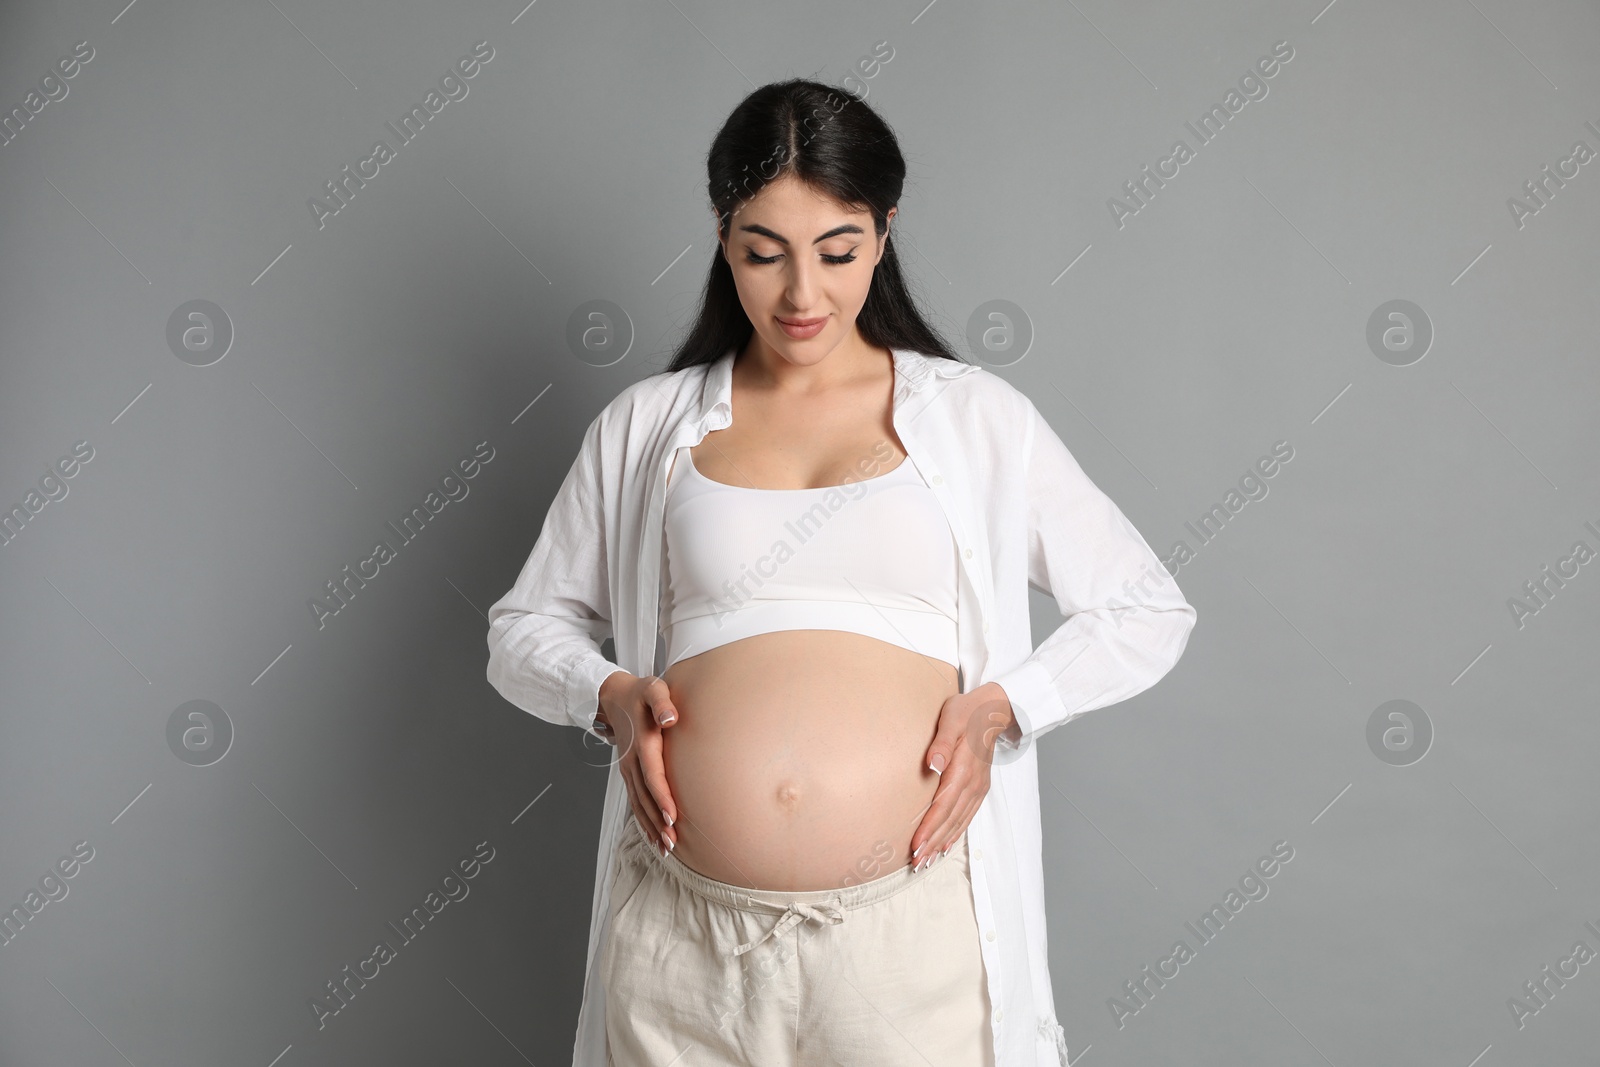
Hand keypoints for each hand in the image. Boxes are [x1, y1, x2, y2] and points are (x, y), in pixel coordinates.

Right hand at [594, 671, 680, 854]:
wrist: (612, 697)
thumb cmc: (639, 693)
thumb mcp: (652, 688)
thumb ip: (662, 702)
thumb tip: (670, 719)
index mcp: (642, 744)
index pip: (653, 776)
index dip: (662, 797)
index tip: (673, 817)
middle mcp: (632, 761)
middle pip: (645, 798)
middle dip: (658, 822)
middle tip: (672, 844)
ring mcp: (628, 769)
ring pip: (639, 803)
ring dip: (651, 827)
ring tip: (665, 848)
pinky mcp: (629, 773)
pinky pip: (636, 800)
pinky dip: (643, 820)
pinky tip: (653, 836)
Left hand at [910, 682, 1014, 868]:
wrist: (993, 709)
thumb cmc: (967, 712)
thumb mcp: (951, 719)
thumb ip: (942, 743)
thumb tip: (933, 765)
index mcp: (964, 769)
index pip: (943, 805)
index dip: (929, 827)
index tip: (915, 845)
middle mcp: (973, 783)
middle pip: (950, 819)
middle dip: (932, 843)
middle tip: (916, 864)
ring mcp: (978, 787)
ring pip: (959, 821)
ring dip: (942, 843)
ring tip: (926, 862)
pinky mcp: (979, 787)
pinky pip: (967, 816)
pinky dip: (956, 833)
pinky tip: (945, 845)